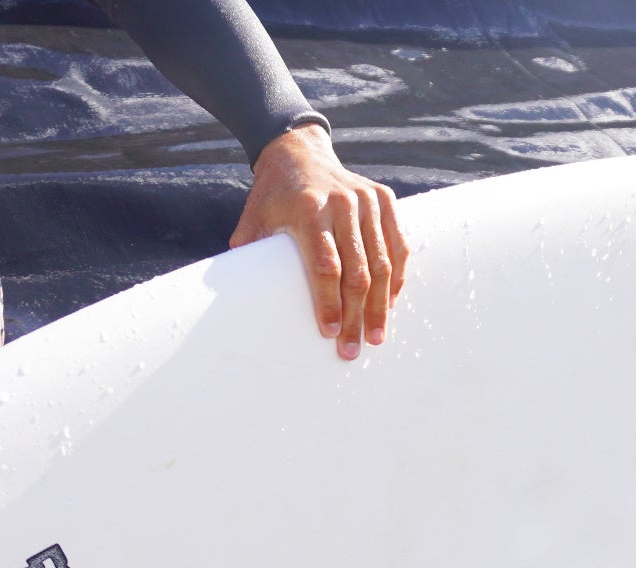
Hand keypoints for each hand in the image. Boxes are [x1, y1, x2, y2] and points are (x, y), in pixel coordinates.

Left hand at [231, 124, 408, 360]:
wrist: (299, 153)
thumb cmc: (272, 197)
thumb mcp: (252, 221)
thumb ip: (248, 258)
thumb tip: (238, 303)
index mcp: (308, 209)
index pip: (325, 265)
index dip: (328, 302)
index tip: (329, 332)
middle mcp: (342, 203)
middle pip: (357, 269)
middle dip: (357, 315)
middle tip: (353, 348)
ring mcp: (367, 200)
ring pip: (382, 261)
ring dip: (381, 304)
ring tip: (376, 336)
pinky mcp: (384, 199)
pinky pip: (397, 245)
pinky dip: (396, 277)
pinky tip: (389, 304)